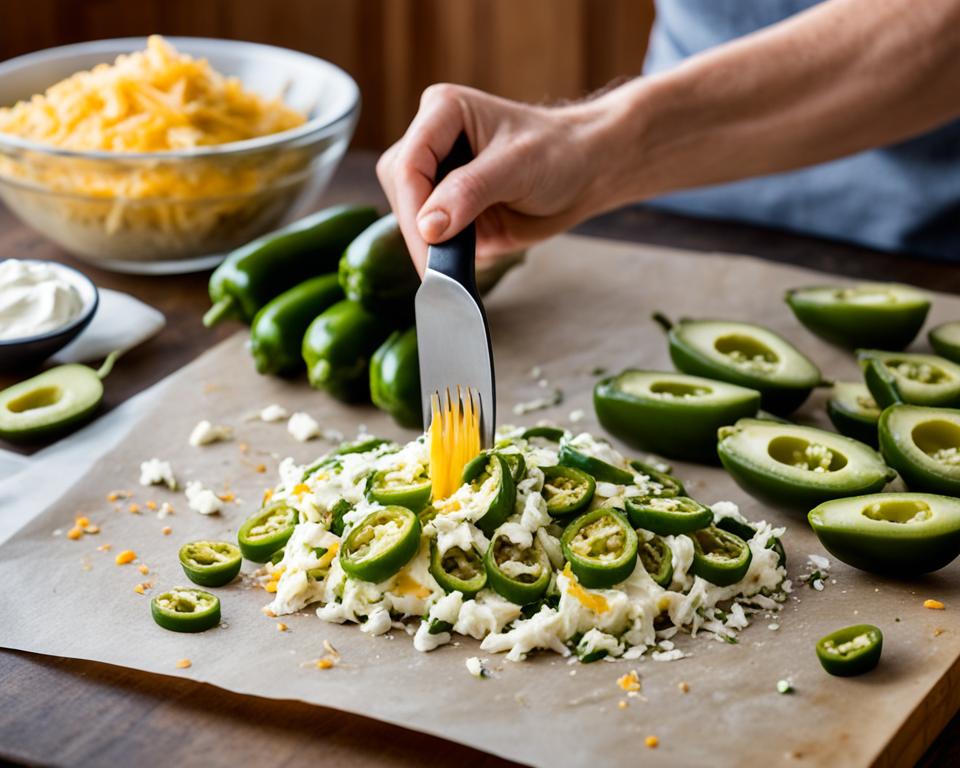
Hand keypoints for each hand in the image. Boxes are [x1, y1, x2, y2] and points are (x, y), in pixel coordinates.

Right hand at [376, 84, 614, 273]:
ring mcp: (438, 177)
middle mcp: (433, 141)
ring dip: (426, 247)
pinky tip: (454, 271)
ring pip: (409, 217)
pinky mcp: (447, 209)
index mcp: (443, 112)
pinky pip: (429, 238)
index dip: (415, 207)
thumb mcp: (517, 166)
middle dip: (418, 231)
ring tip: (451, 271)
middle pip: (402, 191)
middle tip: (439, 269)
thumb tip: (429, 227)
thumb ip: (470, 192)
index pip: (409, 163)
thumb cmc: (559, 153)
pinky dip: (439, 258)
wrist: (586, 174)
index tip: (430, 244)